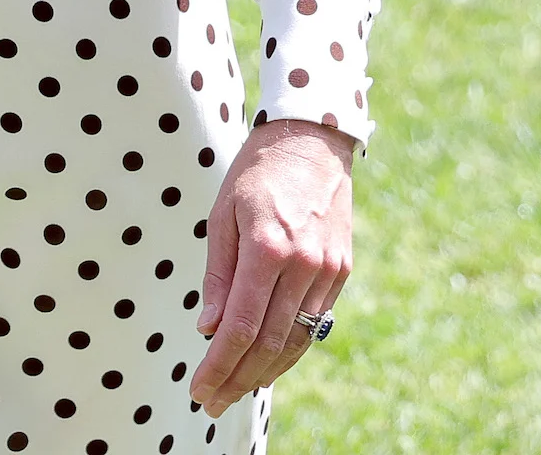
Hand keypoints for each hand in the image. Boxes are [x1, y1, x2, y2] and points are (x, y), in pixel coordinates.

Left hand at [189, 116, 354, 417]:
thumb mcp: (222, 212)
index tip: (198, 388)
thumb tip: (207, 328)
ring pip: (295, 340)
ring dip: (264, 372)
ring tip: (236, 391)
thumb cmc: (257, 171)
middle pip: (267, 342)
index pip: (239, 325)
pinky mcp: (341, 271)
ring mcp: (327, 270)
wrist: (312, 139)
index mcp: (267, 247)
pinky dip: (290, 348)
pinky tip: (269, 362)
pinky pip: (314, 323)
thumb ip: (217, 273)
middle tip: (211, 401)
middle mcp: (302, 264)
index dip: (218, 364)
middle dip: (237, 378)